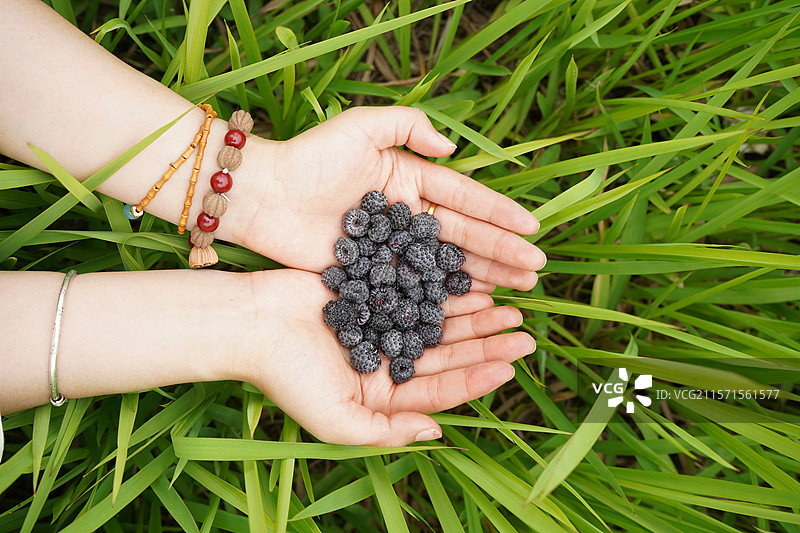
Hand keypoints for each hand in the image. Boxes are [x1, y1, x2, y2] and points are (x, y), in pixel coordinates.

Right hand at [236, 269, 534, 445]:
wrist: (249, 323)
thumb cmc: (286, 376)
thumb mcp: (335, 419)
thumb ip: (386, 432)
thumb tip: (436, 432)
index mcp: (383, 396)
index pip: (441, 392)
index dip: (477, 378)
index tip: (510, 366)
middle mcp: (389, 363)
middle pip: (448, 355)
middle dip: (486, 345)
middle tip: (523, 333)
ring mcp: (383, 326)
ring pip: (439, 322)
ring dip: (473, 315)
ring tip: (508, 305)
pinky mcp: (374, 294)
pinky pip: (418, 290)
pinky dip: (444, 287)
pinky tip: (471, 280)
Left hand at [242, 107, 545, 291]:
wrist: (265, 197)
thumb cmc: (310, 158)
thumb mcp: (360, 127)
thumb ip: (408, 126)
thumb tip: (454, 147)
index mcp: (409, 180)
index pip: (464, 199)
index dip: (499, 213)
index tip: (533, 228)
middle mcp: (408, 215)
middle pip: (464, 236)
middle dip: (502, 251)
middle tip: (536, 269)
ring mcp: (392, 248)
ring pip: (446, 263)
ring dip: (484, 275)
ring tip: (520, 287)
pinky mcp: (373, 273)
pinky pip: (416, 286)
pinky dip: (445, 294)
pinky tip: (474, 304)